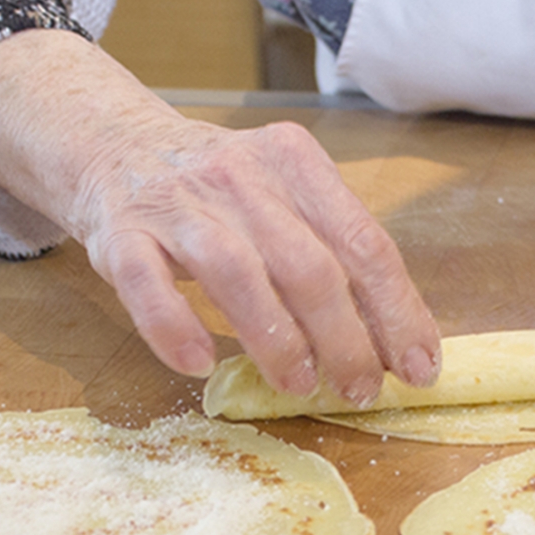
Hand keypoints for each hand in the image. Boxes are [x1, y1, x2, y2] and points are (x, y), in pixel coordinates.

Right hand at [75, 117, 440, 404]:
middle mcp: (240, 176)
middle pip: (308, 266)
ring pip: (236, 274)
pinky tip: (198, 362)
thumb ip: (338, 259)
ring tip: (299, 384)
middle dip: (345, 339)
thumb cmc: (223, 194)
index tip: (419, 367)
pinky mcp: (121, 234)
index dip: (397, 312)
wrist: (116, 145)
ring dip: (275, 339)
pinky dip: (173, 326)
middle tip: (360, 389)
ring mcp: (178, 204)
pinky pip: (146, 284)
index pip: (363, 242)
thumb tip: (396, 343)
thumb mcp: (288, 203)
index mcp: (296, 165)